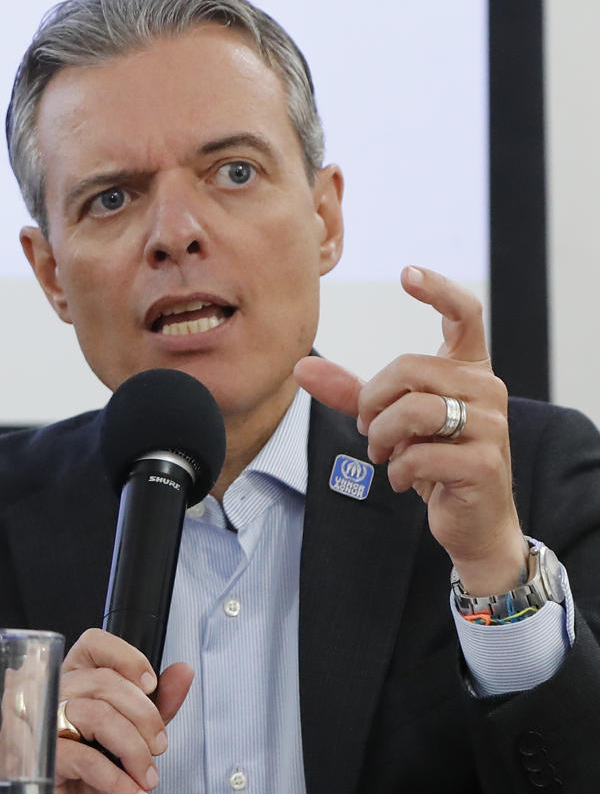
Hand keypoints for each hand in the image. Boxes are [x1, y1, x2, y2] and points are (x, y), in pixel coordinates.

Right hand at [52, 629, 192, 793]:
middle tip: (159, 748)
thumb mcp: (131, 742)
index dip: (126, 658)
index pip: (92, 645)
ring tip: (146, 777)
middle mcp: (47, 697)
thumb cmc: (88, 786)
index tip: (150, 687)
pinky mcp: (36, 761)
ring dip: (135, 750)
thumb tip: (182, 672)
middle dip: (144, 716)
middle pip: (103, 681)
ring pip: (96, 715)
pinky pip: (85, 758)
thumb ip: (156, 707)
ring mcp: (36, 727)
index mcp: (70, 684)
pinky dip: (119, 780)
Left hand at [294, 265, 526, 595]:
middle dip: (372, 402)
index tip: (407, 273)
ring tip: (387, 454)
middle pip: (409, 367)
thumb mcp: (391, 421)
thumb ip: (351, 393)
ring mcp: (492, 425)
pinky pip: (420, 454)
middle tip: (370, 431)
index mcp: (468, 371)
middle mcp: (487, 389)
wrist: (474, 521)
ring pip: (412, 410)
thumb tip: (301, 367)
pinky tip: (407, 480)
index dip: (438, 290)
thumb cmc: (434, 461)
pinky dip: (400, 471)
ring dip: (382, 438)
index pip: (465, 315)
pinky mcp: (485, 463)